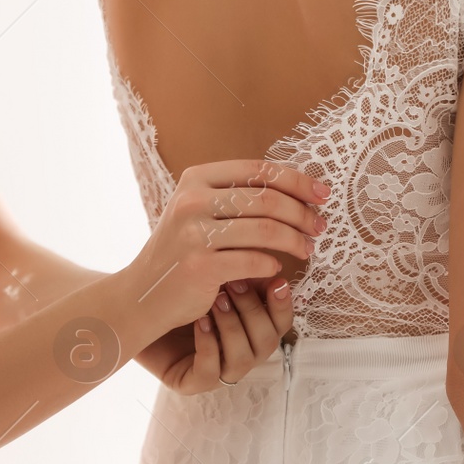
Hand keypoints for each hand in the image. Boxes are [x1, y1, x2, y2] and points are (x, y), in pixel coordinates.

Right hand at [121, 160, 327, 342]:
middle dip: (302, 213)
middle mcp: (192, 201)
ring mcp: (194, 233)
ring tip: (307, 249)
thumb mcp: (198, 212)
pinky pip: (255, 260)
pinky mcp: (200, 266)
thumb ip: (236, 197)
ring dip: (295, 240)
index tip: (322, 194)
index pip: (259, 170)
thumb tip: (296, 191)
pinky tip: (277, 268)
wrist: (142, 293)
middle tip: (319, 227)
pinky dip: (273, 264)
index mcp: (196, 178)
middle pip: (267, 198)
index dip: (297, 180)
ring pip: (266, 229)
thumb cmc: (180, 251)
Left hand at [137, 276, 295, 393]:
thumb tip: (270, 246)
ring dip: (232, 327)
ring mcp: (218, 371)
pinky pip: (210, 372)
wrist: (136, 310)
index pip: (281, 323)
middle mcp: (241, 352)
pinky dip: (208, 345)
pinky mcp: (192, 382)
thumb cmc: (178, 290)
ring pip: (243, 359)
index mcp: (252, 329)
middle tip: (234, 282)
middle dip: (253, 311)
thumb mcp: (214, 275)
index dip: (283, 304)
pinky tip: (199, 321)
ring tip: (215, 300)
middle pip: (269, 342)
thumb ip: (242, 267)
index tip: (276, 278)